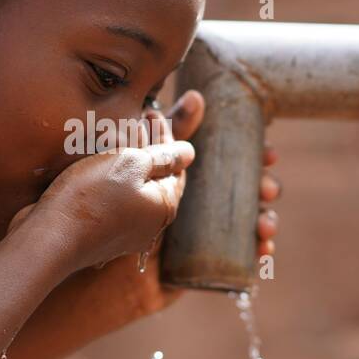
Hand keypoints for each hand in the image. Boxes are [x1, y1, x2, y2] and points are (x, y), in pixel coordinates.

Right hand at [6, 110, 194, 272]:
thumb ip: (164, 157)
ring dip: (129, 162)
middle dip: (148, 146)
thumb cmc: (92, 195)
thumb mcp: (132, 163)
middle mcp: (150, 224)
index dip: (166, 137)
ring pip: (134, 188)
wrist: (51, 236)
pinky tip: (98, 165)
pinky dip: (112, 179)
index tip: (151, 113)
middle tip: (137, 119)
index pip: (176, 166)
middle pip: (156, 177)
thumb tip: (190, 152)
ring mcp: (125, 233)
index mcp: (164, 206)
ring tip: (116, 137)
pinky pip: (115, 201)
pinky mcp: (101, 235)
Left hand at [88, 90, 281, 317]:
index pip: (237, 164)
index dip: (259, 159)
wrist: (89, 245)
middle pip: (248, 194)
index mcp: (194, 177)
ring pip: (247, 226)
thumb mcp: (143, 159)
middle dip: (265, 189)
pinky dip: (257, 254)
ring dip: (266, 223)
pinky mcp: (203, 261)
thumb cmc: (111, 199)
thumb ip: (168, 132)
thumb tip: (197, 96)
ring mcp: (207, 234)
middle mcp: (206, 204)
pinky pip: (238, 259)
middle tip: (267, 189)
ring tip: (265, 224)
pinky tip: (263, 251)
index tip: (269, 154)